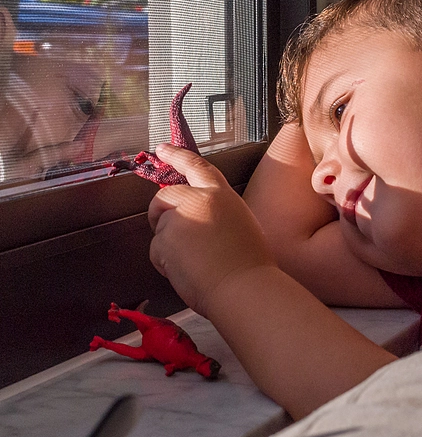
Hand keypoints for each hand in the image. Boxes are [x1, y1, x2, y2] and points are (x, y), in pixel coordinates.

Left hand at [148, 144, 274, 315]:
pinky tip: (187, 271)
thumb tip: (198, 218)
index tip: (162, 149)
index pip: (196, 165)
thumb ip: (217, 211)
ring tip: (196, 262)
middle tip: (178, 238)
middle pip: (166, 197)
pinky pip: (156, 250)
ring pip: (161, 228)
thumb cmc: (249, 262)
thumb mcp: (240, 222)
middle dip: (162, 214)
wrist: (243, 287)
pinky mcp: (165, 240)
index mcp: (221, 194)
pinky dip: (165, 263)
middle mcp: (199, 199)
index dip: (177, 156)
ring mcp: (180, 218)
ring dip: (169, 245)